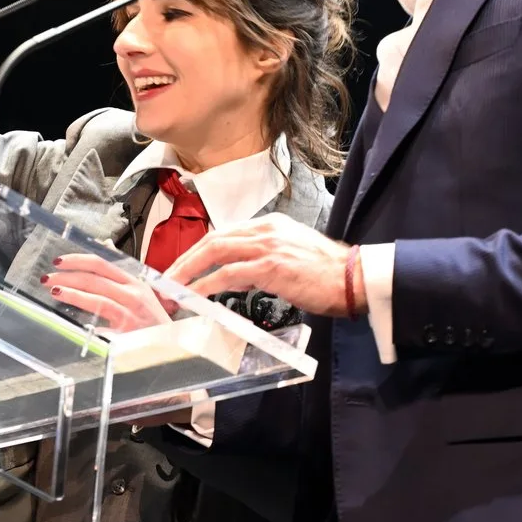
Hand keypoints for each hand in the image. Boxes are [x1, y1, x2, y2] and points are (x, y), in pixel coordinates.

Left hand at [41, 253, 175, 330]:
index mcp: (134, 282)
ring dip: (72, 293)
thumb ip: (120, 271)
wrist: (172, 347)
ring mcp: (130, 314)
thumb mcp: (141, 291)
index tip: (59, 261)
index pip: (102, 264)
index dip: (78, 260)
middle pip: (95, 279)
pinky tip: (71, 321)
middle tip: (48, 277)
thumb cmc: (153, 321)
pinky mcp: (127, 334)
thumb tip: (104, 244)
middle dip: (69, 275)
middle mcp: (133, 295)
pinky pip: (102, 326)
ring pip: (97, 298)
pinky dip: (86, 322)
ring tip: (55, 290)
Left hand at [165, 214, 357, 316]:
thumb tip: (236, 276)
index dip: (199, 251)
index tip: (182, 268)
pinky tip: (191, 296)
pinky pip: (227, 274)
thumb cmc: (328, 274)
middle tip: (165, 279)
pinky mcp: (270, 266)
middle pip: (213, 240)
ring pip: (214, 252)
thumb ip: (263, 260)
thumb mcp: (291, 257)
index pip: (224, 234)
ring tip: (170, 289)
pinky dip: (204, 284)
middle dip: (184, 260)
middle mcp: (265, 230)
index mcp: (270, 225)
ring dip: (187, 272)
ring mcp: (267, 246)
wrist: (356, 278)